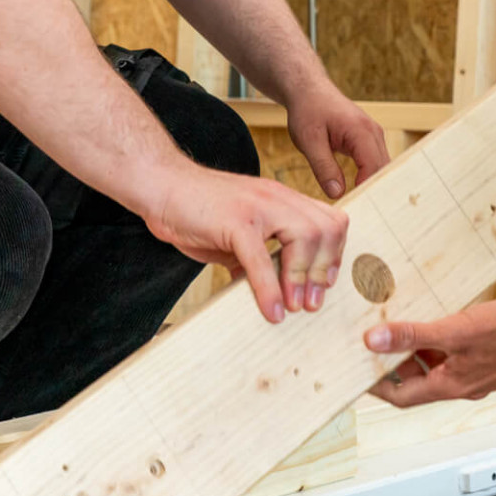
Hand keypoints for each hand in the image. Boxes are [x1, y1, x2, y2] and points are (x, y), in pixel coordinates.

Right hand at [144, 165, 349, 323]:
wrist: (160, 185)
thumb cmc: (195, 208)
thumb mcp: (238, 232)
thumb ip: (258, 256)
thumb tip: (271, 290)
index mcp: (281, 199)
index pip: (330, 220)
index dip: (334, 254)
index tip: (324, 283)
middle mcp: (276, 198)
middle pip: (326, 229)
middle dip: (324, 270)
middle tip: (312, 302)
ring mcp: (257, 207)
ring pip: (303, 239)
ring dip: (302, 280)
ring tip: (294, 307)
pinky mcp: (235, 221)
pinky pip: (261, 259)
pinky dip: (269, 289)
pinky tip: (271, 311)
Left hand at [282, 83, 389, 198]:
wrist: (308, 91)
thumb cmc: (307, 111)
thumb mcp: (309, 141)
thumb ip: (323, 167)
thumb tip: (337, 193)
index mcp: (361, 132)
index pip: (373, 169)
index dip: (367, 190)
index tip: (356, 208)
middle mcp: (374, 133)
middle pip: (383, 170)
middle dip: (375, 191)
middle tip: (363, 214)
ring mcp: (373, 136)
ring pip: (381, 167)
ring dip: (373, 185)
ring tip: (363, 207)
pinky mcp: (368, 140)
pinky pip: (374, 163)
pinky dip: (369, 177)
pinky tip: (360, 193)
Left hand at [362, 298, 495, 405]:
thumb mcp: (453, 330)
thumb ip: (411, 336)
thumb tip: (375, 341)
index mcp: (449, 386)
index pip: (400, 396)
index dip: (375, 385)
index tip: (357, 372)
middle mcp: (460, 386)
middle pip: (414, 382)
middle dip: (392, 364)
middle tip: (374, 343)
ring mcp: (472, 375)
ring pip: (432, 368)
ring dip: (414, 352)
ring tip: (399, 328)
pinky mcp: (482, 362)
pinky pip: (449, 357)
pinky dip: (435, 344)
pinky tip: (431, 324)